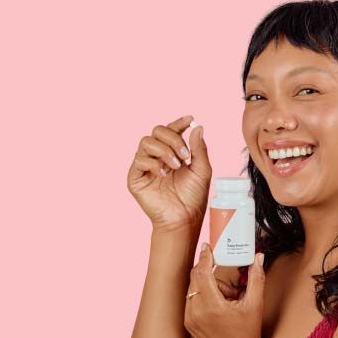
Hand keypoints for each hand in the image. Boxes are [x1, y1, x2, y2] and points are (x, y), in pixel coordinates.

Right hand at [126, 115, 211, 230]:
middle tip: (184, 155)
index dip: (179, 122)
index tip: (190, 119)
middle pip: (157, 131)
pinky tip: (162, 174)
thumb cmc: (193, 198)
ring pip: (146, 141)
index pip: (172, 130)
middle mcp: (157, 156)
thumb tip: (197, 126)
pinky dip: (153, 163)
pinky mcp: (136, 177)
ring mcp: (145, 166)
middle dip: (172, 138)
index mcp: (173, 152)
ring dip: (163, 150)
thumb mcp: (202, 170)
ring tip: (174, 166)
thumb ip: (199, 148)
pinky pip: (139, 160)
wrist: (183, 219)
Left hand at [184, 244, 266, 337]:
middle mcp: (196, 311)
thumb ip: (256, 279)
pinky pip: (190, 299)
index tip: (207, 246)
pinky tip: (216, 303)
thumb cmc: (247, 336)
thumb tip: (258, 257)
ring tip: (224, 295)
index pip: (201, 272)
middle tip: (220, 269)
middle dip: (206, 269)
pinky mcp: (188, 323)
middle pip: (195, 277)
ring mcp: (190, 318)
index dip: (204, 256)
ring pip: (192, 287)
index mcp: (212, 306)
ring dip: (204, 282)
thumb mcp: (255, 306)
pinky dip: (201, 294)